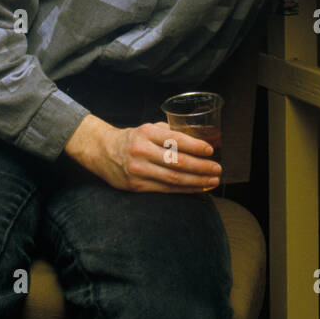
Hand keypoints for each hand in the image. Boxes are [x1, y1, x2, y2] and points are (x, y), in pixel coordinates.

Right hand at [66, 115, 219, 192]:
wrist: (102, 151)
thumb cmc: (132, 139)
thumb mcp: (148, 128)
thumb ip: (169, 132)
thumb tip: (198, 140)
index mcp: (145, 133)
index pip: (174, 140)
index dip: (195, 146)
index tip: (210, 150)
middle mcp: (141, 151)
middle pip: (176, 162)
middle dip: (200, 167)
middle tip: (217, 169)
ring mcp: (137, 170)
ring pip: (173, 179)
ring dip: (196, 181)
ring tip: (212, 180)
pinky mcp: (136, 186)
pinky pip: (165, 189)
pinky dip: (184, 190)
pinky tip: (197, 188)